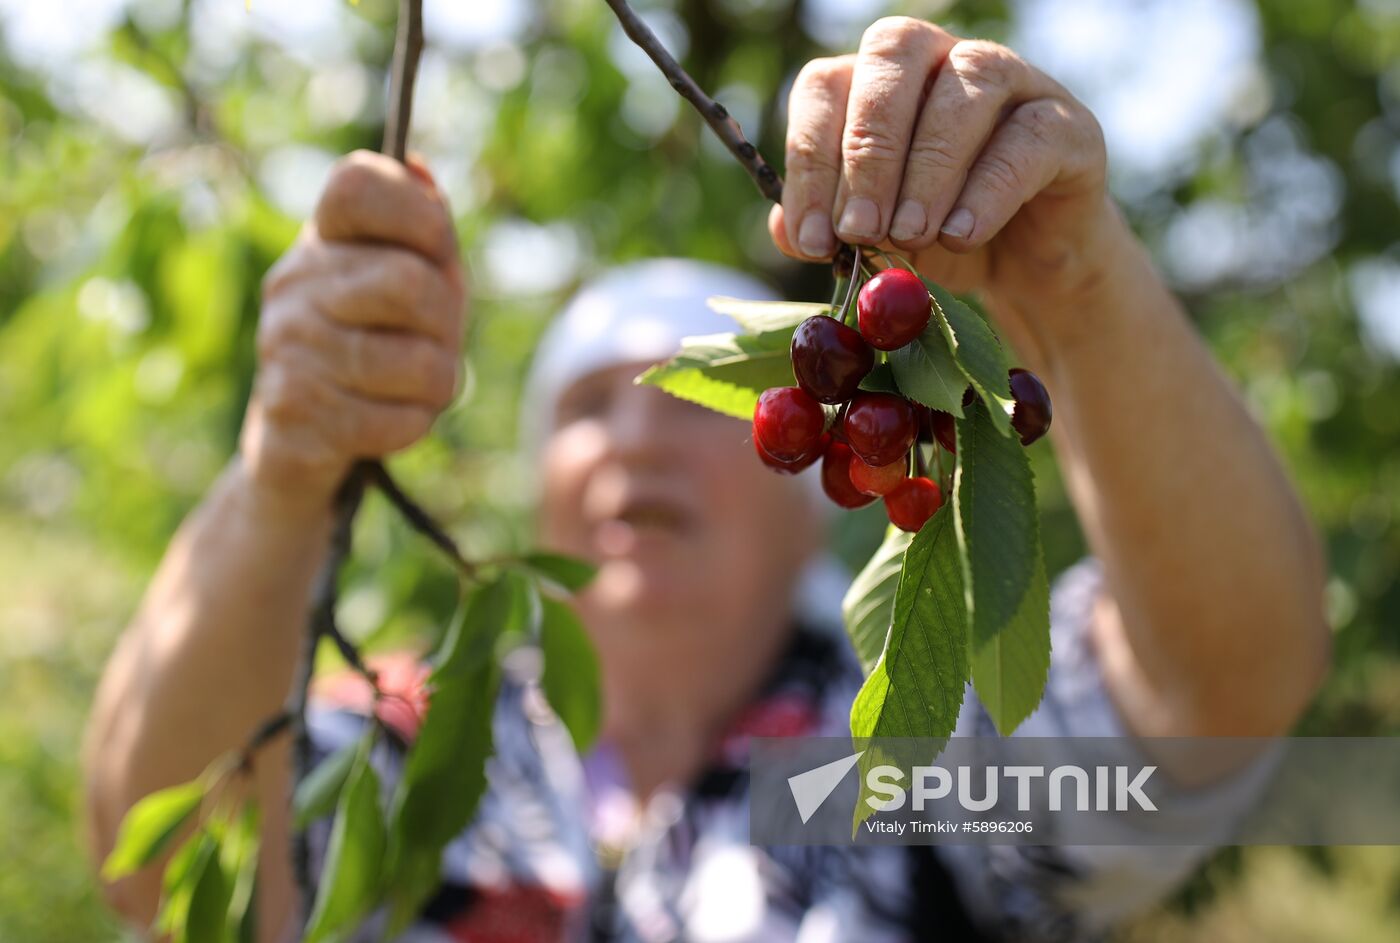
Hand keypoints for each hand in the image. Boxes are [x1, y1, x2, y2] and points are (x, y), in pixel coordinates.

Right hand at [239, 150, 465, 507]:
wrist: (299, 440)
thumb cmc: (375, 344)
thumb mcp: (410, 280)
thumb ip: (425, 228)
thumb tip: (418, 169)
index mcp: (324, 238)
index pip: (357, 184)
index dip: (417, 214)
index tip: (436, 248)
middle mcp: (294, 283)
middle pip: (410, 283)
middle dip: (447, 320)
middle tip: (435, 338)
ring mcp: (286, 347)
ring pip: (416, 362)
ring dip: (438, 381)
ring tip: (415, 383)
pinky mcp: (294, 414)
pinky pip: (399, 420)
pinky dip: (414, 423)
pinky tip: (390, 417)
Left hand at [771, 17, 1112, 319]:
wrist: (1025, 269)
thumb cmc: (937, 237)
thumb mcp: (873, 238)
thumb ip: (826, 227)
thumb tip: (784, 227)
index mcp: (879, 78)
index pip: (827, 84)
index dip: (812, 160)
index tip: (813, 239)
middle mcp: (943, 59)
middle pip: (894, 60)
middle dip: (868, 153)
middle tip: (860, 230)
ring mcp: (1012, 80)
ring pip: (965, 90)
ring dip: (927, 170)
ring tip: (908, 237)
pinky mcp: (1066, 125)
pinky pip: (1027, 139)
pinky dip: (988, 190)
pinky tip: (961, 236)